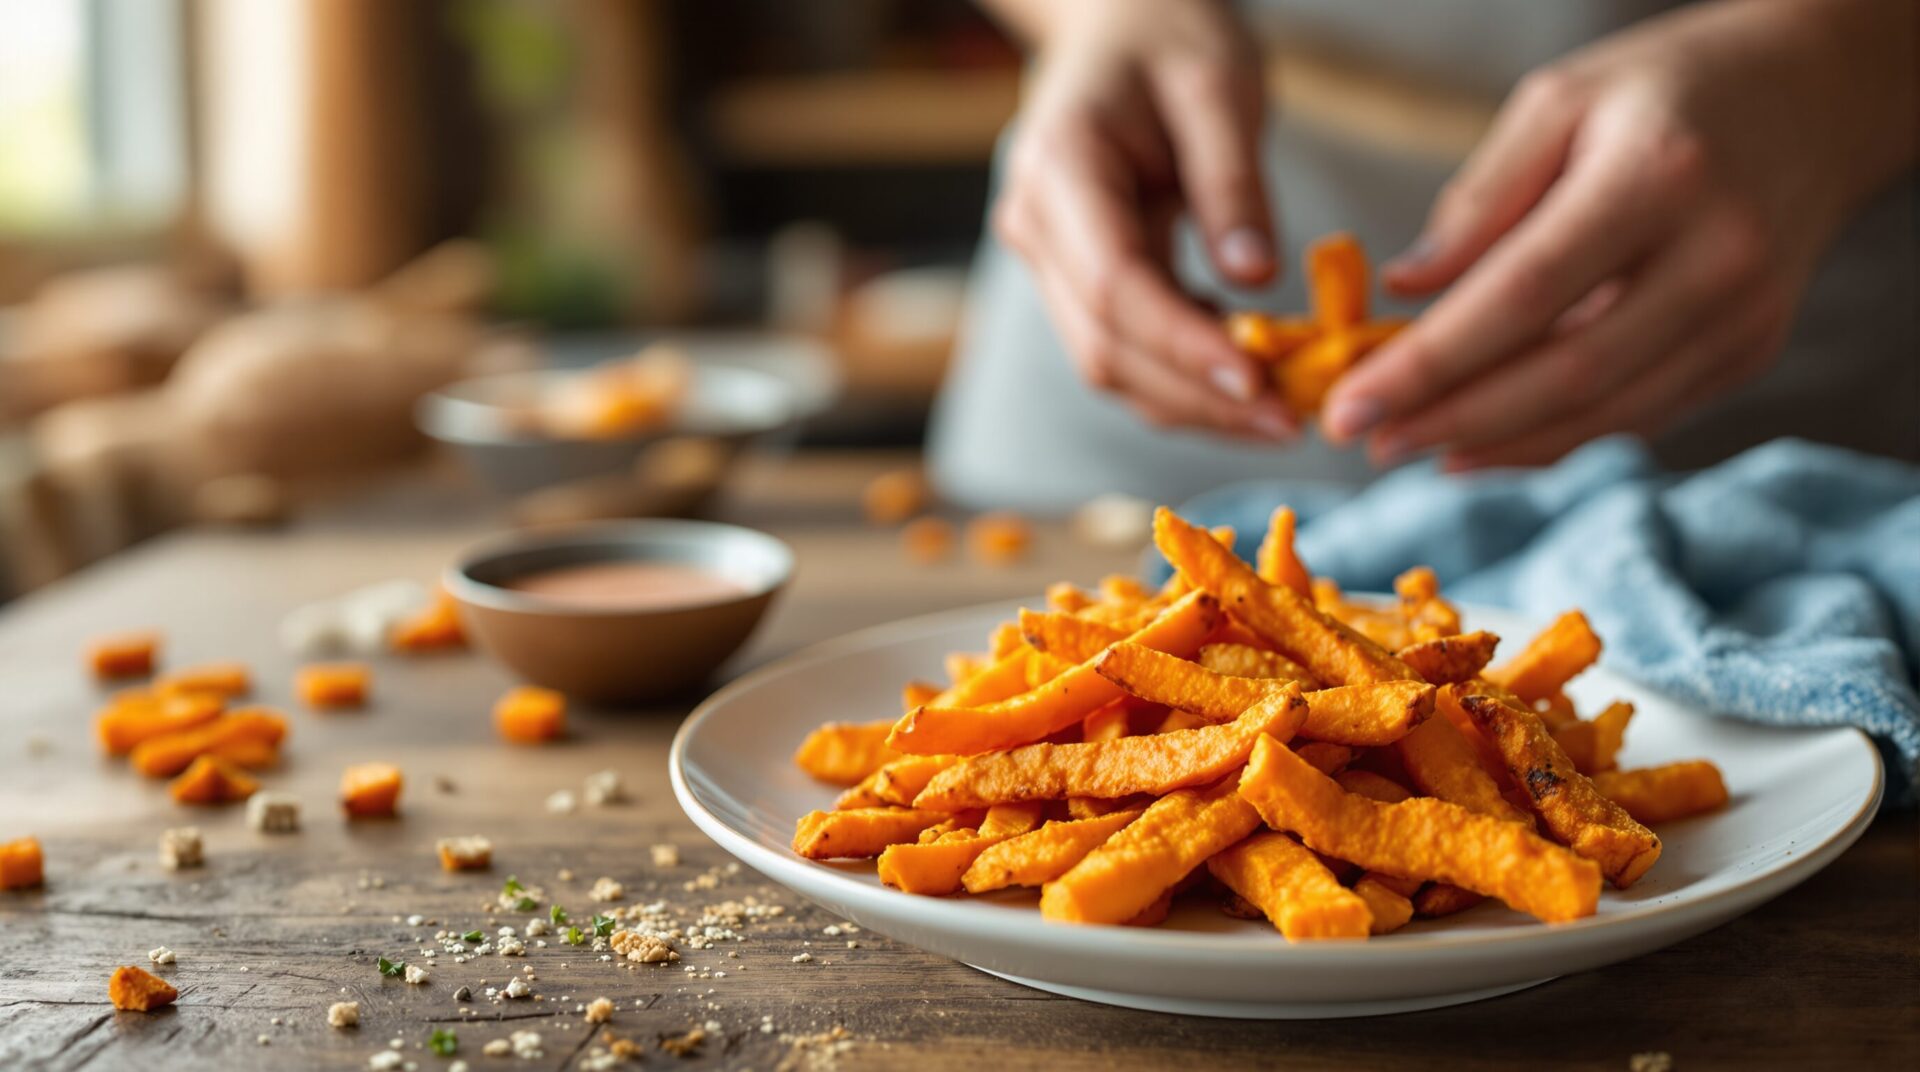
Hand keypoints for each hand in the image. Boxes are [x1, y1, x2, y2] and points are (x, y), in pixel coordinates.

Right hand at [988, 0, 1296, 439]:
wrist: (1116, 22)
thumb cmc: (1169, 34)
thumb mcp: (1218, 86)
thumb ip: (1231, 182)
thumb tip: (1254, 280)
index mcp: (1061, 168)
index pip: (1117, 286)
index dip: (1185, 346)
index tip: (1261, 383)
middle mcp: (1035, 225)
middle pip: (1107, 345)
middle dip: (1198, 396)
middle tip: (1291, 421)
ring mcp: (1046, 259)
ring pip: (1109, 362)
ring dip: (1192, 401)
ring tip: (1279, 412)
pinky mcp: (1073, 278)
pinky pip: (1124, 345)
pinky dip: (1183, 375)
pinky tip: (1249, 379)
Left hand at [1322, 0, 1916, 469]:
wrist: (1815, 94)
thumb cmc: (1664, 90)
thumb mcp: (1558, 104)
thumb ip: (1479, 201)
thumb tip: (1406, 292)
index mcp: (1658, 177)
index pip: (1521, 296)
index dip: (1428, 364)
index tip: (1348, 405)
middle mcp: (1715, 256)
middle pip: (1564, 373)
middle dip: (1451, 419)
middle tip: (1365, 439)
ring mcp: (1744, 314)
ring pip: (1603, 414)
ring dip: (1495, 445)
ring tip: (1408, 447)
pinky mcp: (1750, 350)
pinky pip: (1637, 416)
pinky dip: (1552, 439)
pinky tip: (1480, 443)